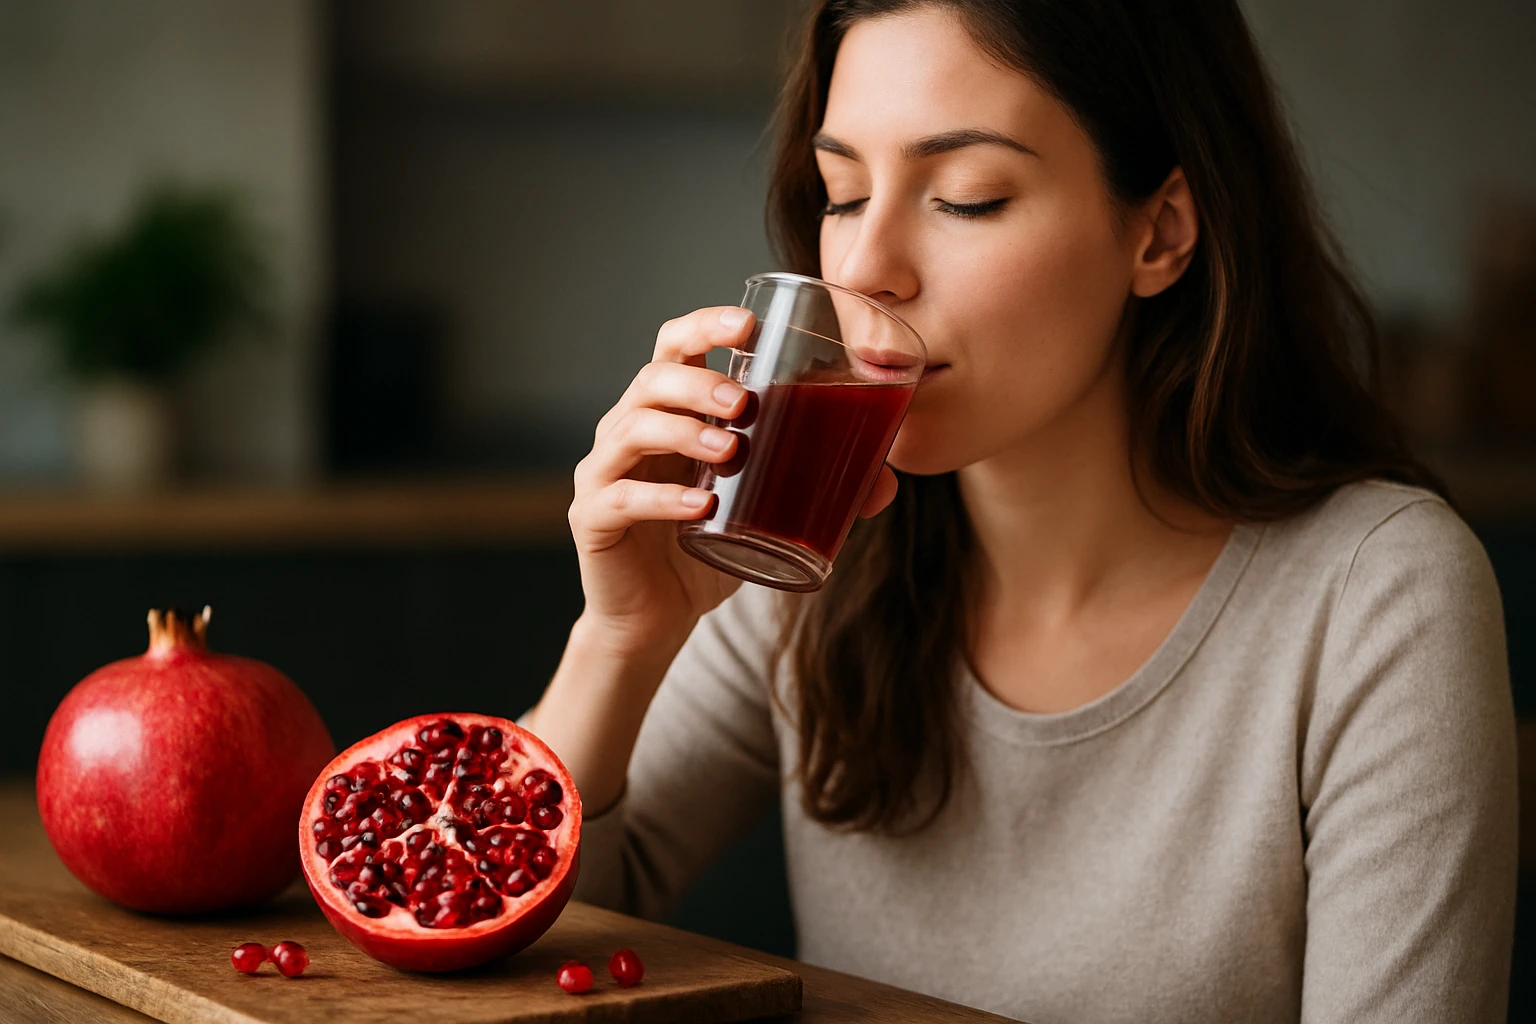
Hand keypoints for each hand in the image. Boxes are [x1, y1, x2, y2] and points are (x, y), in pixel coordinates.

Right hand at [567, 305, 899, 653]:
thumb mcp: (764, 511)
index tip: (747, 326)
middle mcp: (630, 431)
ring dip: (684, 431)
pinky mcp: (593, 518)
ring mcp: (605, 472)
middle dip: (701, 383)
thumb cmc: (707, 550)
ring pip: (632, 428)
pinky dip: (661, 498)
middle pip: (652, 378)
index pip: (676, 347)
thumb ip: (820, 490)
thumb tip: (887, 482)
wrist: (656, 620)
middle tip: (747, 404)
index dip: (705, 325)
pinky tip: (699, 506)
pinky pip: (621, 496)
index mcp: (670, 413)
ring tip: (731, 450)